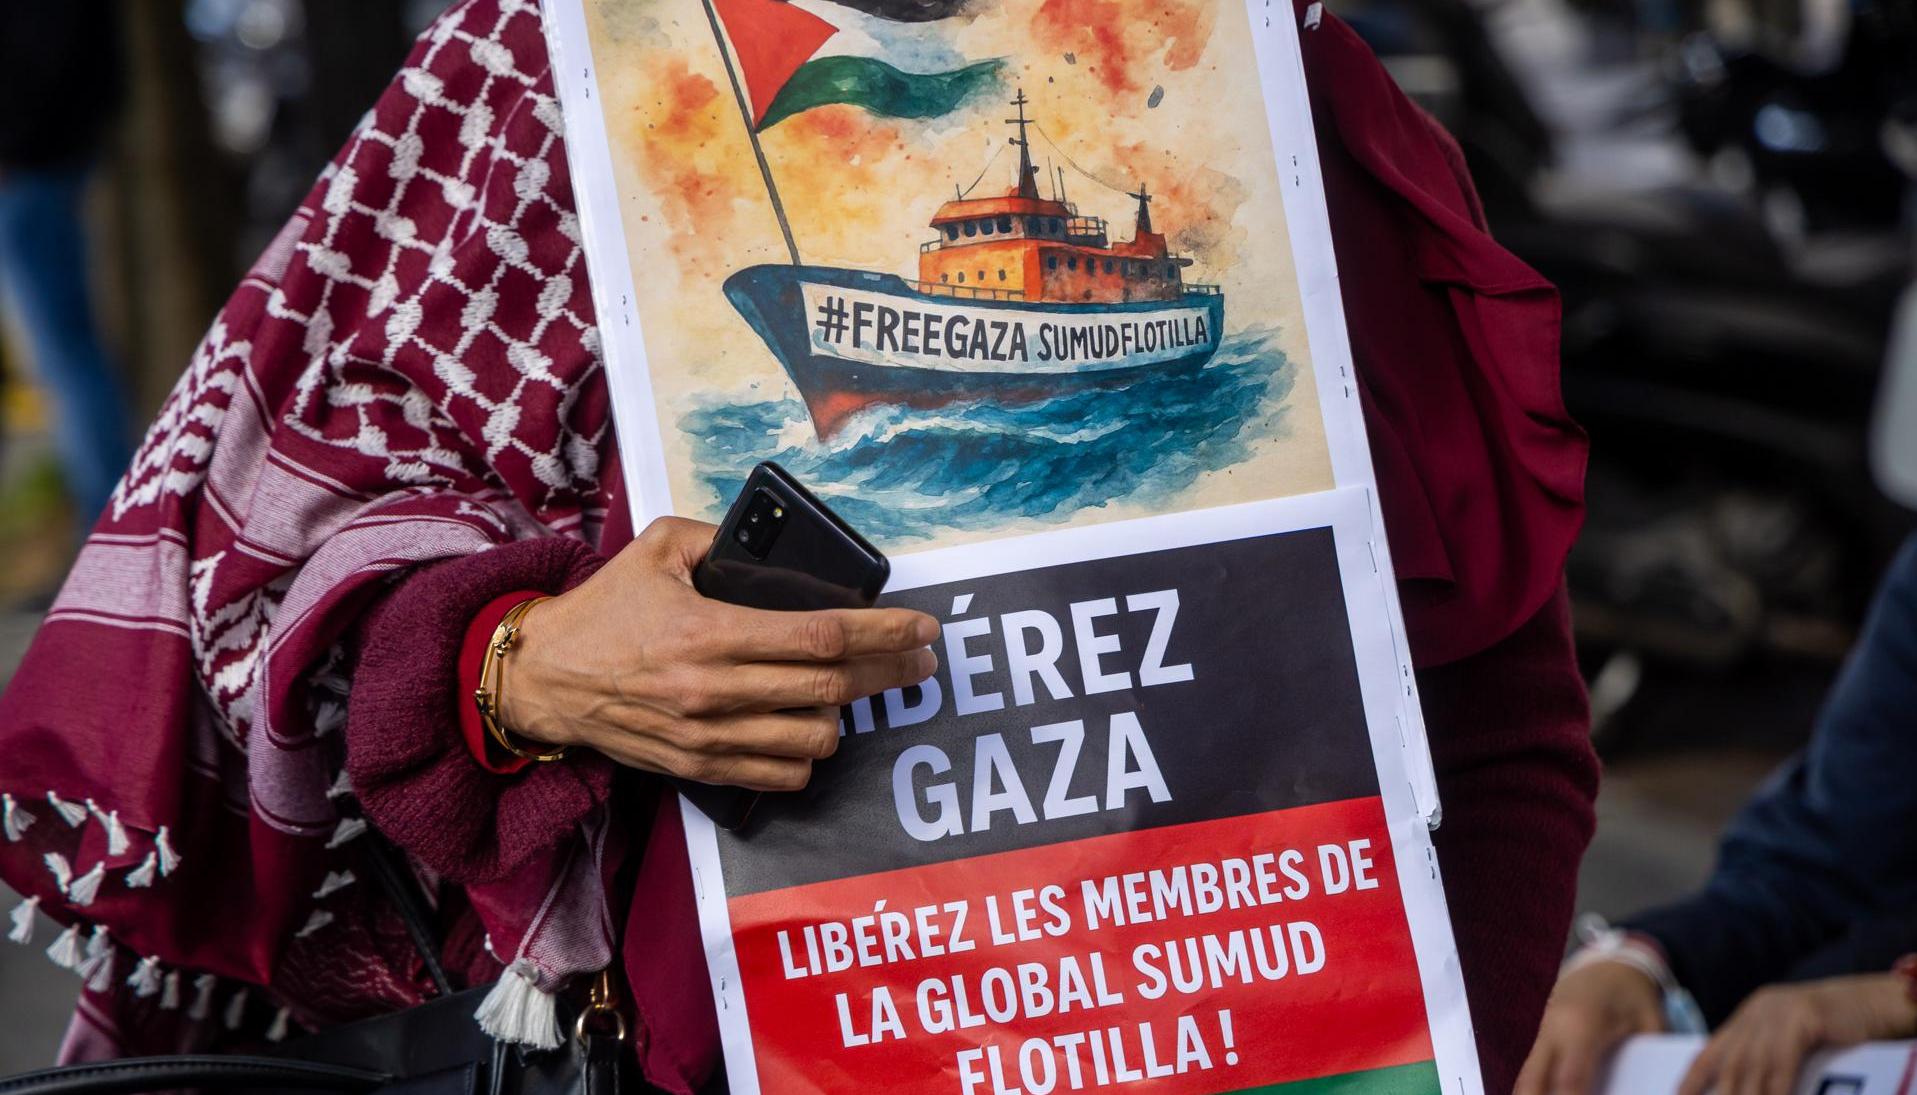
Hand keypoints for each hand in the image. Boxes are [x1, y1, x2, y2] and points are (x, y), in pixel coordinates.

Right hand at [500, 517, 939, 790]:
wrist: (542, 677)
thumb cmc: (601, 612)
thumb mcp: (655, 549)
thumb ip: (714, 536)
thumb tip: (766, 543)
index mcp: (710, 632)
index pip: (820, 636)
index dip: (882, 632)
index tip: (920, 627)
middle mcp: (714, 690)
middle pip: (831, 688)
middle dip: (889, 673)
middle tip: (920, 661)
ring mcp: (708, 736)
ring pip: (813, 740)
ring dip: (845, 715)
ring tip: (853, 691)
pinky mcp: (698, 767)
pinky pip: (778, 777)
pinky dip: (806, 756)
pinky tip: (809, 729)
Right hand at [1515, 959, 1664, 1094]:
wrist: (1609, 964)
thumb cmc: (1633, 993)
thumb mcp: (1651, 1020)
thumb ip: (1649, 1055)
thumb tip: (1654, 1088)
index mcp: (1582, 1024)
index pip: (1570, 1078)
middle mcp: (1554, 1029)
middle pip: (1532, 1081)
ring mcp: (1543, 1032)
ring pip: (1526, 1077)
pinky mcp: (1542, 1038)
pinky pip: (1532, 1071)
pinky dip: (1535, 1092)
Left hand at [1676, 975, 1916, 1094]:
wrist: (1877, 1002)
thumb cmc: (1839, 1031)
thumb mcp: (1793, 1041)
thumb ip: (1767, 1061)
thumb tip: (1745, 1087)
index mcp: (1749, 1017)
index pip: (1711, 1052)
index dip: (1691, 1080)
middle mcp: (1757, 1013)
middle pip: (1729, 1064)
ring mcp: (1779, 1012)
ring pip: (1753, 1067)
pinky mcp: (1804, 1017)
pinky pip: (1783, 1062)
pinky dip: (1775, 1089)